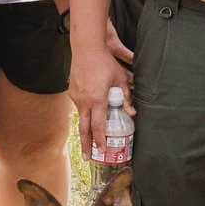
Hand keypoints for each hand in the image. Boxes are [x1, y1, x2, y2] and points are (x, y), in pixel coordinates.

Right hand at [69, 22, 128, 140]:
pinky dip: (84, 113)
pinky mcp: (72, 91)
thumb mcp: (120, 79)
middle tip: (88, 158)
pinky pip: (79, 106)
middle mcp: (84, 101)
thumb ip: (126, 97)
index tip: (103, 151)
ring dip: (85, 130)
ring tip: (88, 141)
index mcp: (97, 100)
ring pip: (81, 118)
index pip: (98, 126)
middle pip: (84, 129)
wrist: (86, 48)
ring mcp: (76, 97)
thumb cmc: (105, 62)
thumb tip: (132, 112)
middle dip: (87, 145)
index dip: (101, 141)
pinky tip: (89, 115)